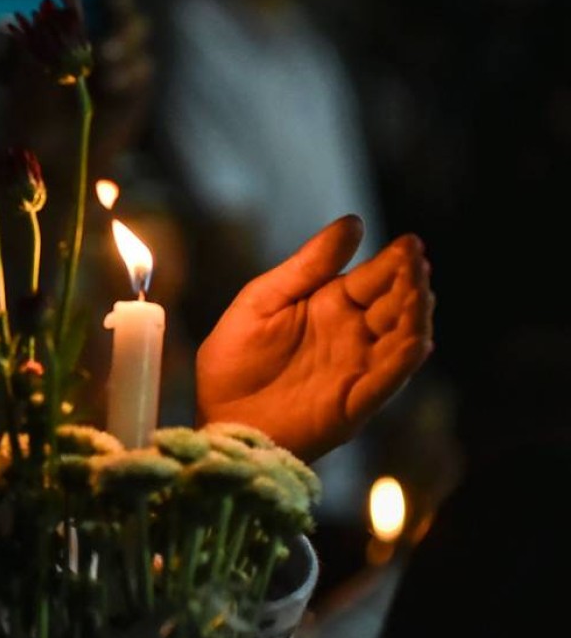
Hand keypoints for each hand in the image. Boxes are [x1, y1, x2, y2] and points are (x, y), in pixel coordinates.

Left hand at [3, 0, 152, 182]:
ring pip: (138, 34)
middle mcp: (103, 38)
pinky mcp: (136, 90)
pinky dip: (129, 71)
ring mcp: (123, 63)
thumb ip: (37, 37)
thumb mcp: (26, 69)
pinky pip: (144, 69)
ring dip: (124, 39)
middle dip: (121, 7)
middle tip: (111, 6)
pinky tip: (112, 82)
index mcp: (76, 27)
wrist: (47, 156)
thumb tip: (37, 6)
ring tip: (103, 55)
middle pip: (125, 8)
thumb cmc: (30, 108)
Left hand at [195, 215, 434, 461]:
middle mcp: (353, 335)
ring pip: (401, 339)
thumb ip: (307, 266)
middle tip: (418, 259)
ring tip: (420, 289)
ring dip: (415, 316)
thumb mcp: (262, 301)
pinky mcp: (355, 402)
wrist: (218, 414)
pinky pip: (389, 379)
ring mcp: (357, 369)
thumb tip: (354, 222)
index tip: (408, 242)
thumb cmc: (234, 360)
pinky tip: (416, 337)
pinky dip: (405, 359)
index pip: (374, 278)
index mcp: (330, 305)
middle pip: (395, 305)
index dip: (395, 261)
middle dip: (411, 282)